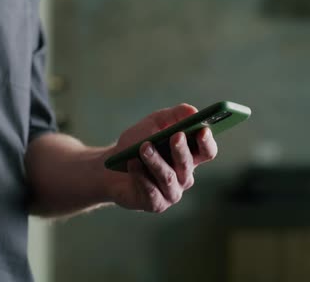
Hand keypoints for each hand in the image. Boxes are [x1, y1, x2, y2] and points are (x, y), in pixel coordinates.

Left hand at [100, 103, 217, 212]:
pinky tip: (132, 164)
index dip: (207, 142)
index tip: (202, 130)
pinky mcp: (155, 203)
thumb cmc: (135, 144)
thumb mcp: (153, 124)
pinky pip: (151, 191)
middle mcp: (184, 177)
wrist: (109, 169)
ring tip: (144, 147)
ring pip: (168, 177)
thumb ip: (173, 116)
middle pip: (187, 163)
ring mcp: (171, 192)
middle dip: (181, 149)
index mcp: (189, 157)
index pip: (207, 151)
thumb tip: (192, 111)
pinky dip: (141, 176)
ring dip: (156, 161)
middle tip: (175, 135)